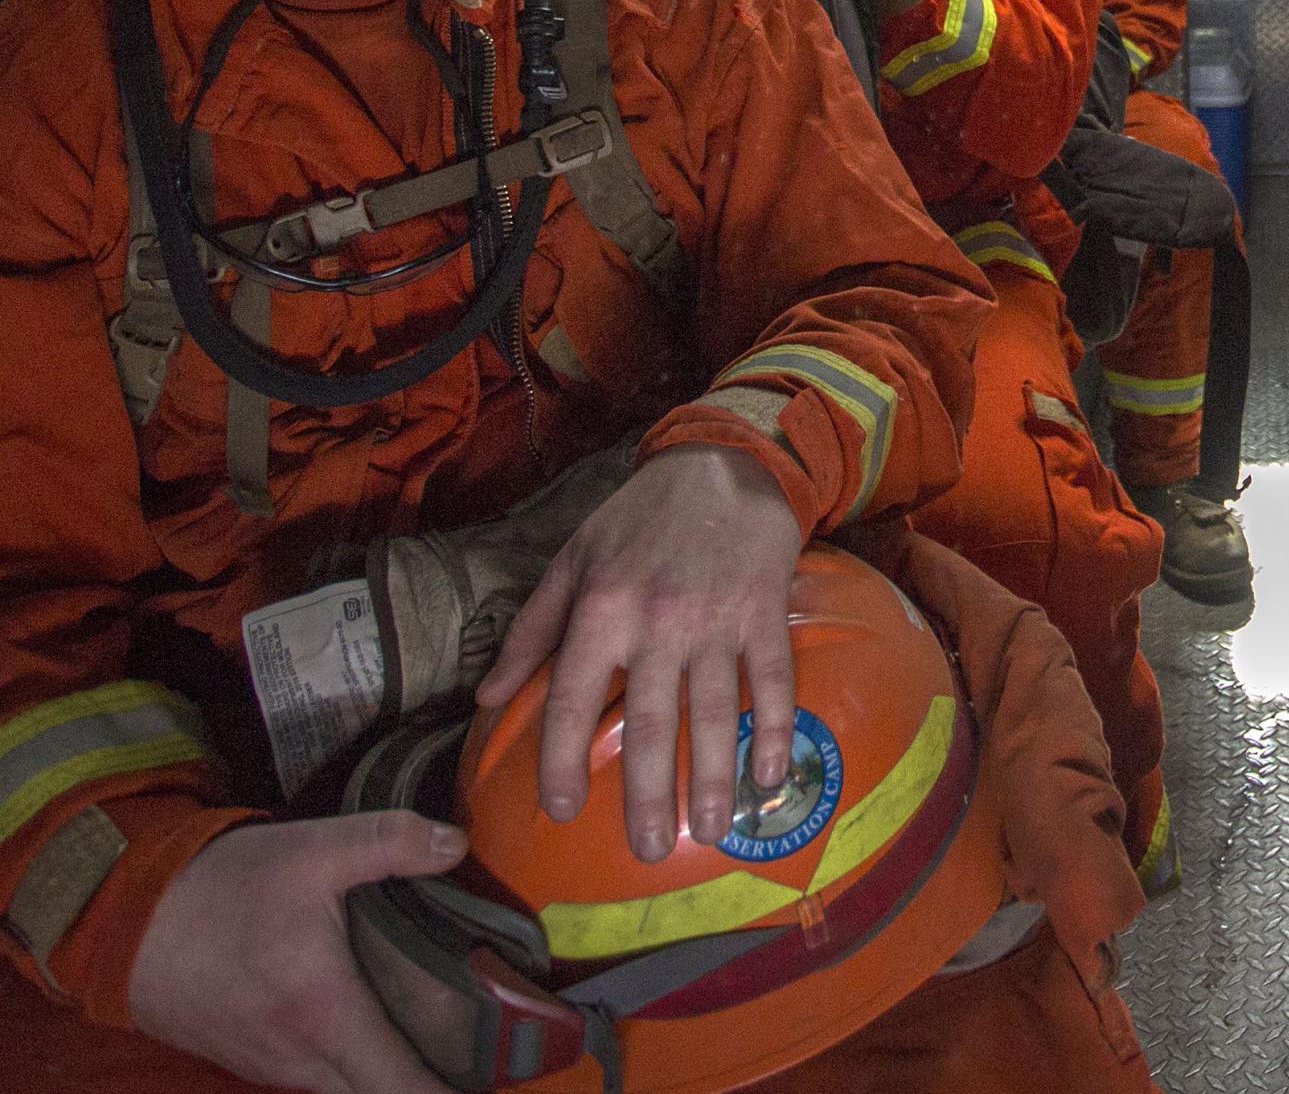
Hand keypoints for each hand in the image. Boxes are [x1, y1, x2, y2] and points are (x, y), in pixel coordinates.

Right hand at [127, 813, 465, 1092]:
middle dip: (433, 1085)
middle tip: (486, 1053)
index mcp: (323, 1015)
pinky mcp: (253, 1057)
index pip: (399, 1085)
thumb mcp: (311, 850)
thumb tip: (457, 844)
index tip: (500, 1079)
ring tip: (446, 1039)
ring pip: (347, 1091)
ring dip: (391, 1076)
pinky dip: (355, 1067)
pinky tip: (383, 1028)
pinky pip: (318, 1078)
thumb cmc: (220, 889)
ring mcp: (271, 1065)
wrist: (123, 919)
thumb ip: (389, 842)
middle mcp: (298, 1057)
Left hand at [476, 443, 803, 861]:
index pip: (576, 696)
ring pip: (716, 711)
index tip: (563, 809)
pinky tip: (769, 777)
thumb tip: (487, 700)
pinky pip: (772, 680)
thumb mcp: (573, 561)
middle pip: (652, 721)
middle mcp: (658, 620)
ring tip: (713, 831)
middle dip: (649, 792)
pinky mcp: (765, 613)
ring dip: (715, 776)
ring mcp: (717, 619)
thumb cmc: (638, 518)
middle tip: (646, 849)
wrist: (723, 464)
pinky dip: (775, 730)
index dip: (564, 756)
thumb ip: (531, 632)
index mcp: (602, 607)